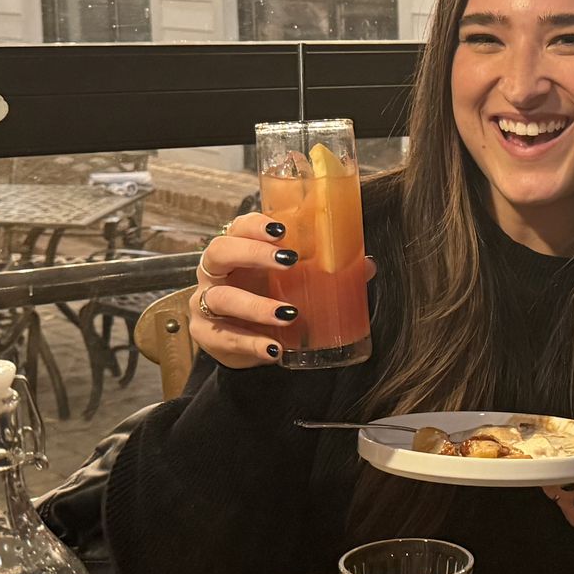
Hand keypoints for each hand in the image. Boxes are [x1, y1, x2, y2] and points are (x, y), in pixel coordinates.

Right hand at [191, 213, 375, 368]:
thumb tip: (367, 265)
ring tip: (289, 314)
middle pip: (220, 252)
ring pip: (222, 298)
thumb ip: (326, 272)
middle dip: (252, 253)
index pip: (238, 227)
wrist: (249, 342)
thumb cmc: (270, 298)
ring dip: (256, 306)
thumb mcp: (295, 283)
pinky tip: (273, 348)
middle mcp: (216, 272)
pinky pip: (224, 338)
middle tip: (289, 260)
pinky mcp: (207, 335)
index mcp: (236, 251)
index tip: (281, 228)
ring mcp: (206, 303)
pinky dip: (250, 344)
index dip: (255, 225)